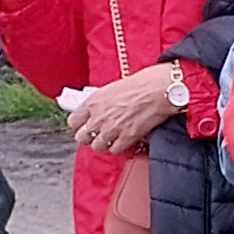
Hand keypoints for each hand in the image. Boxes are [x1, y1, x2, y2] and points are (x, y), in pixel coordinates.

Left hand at [67, 64, 186, 154]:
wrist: (161, 90)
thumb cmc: (142, 83)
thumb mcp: (112, 89)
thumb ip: (101, 102)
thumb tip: (99, 110)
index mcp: (92, 102)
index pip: (73, 122)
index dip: (79, 125)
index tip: (85, 125)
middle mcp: (98, 117)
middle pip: (82, 138)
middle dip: (90, 137)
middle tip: (99, 134)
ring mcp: (111, 129)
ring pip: (97, 146)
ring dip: (104, 144)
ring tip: (113, 139)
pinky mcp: (127, 137)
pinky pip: (115, 150)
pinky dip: (119, 148)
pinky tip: (125, 141)